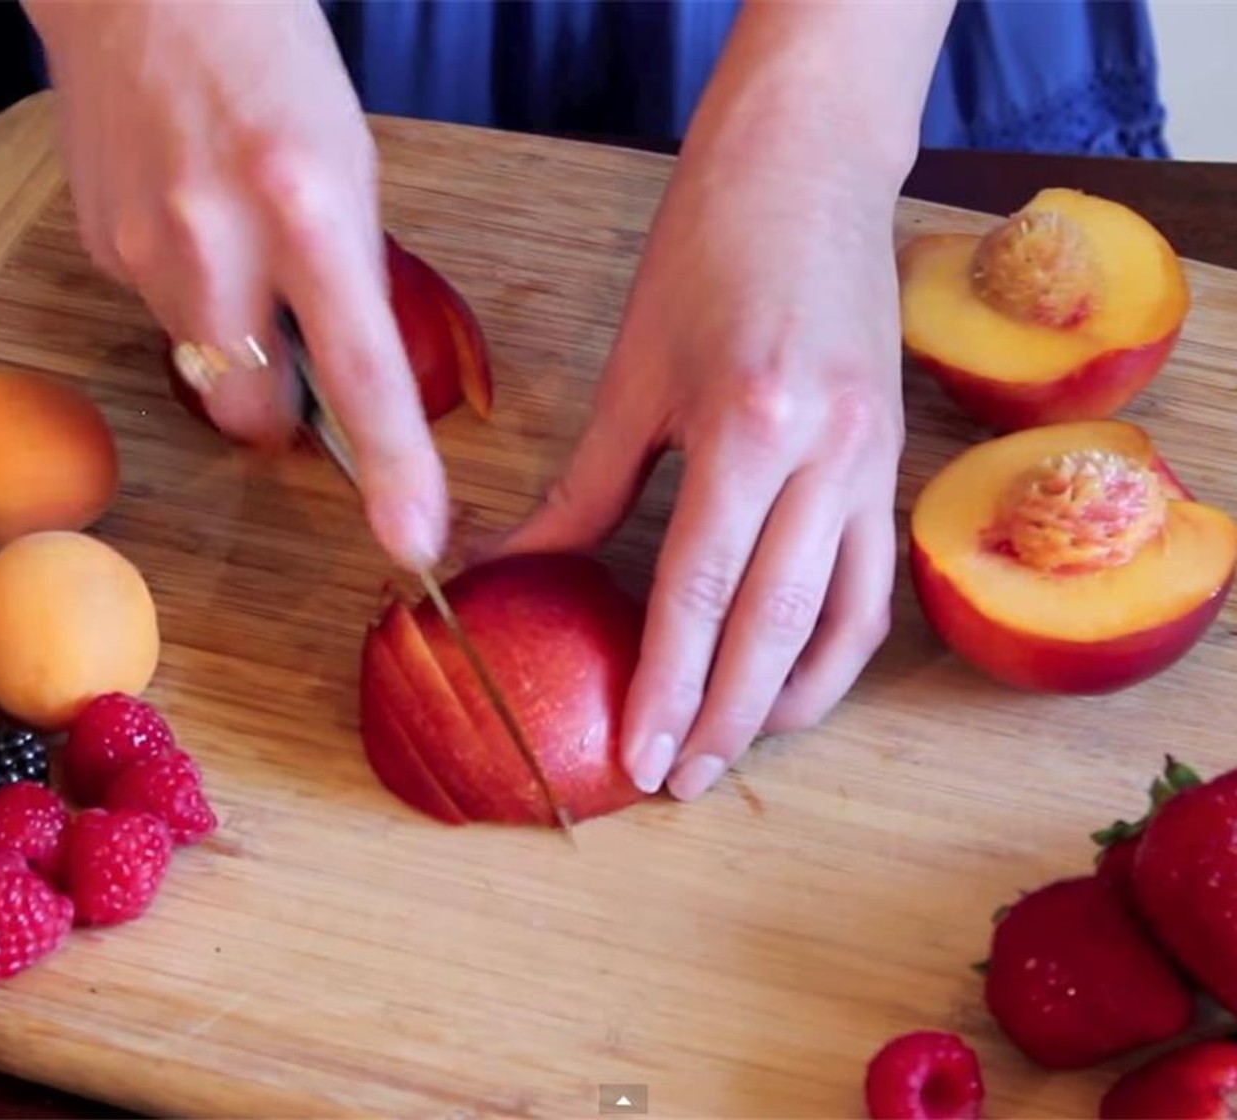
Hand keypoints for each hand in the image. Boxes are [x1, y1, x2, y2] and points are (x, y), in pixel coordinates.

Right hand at [24, 0, 447, 569]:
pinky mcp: (100, 249)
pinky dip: (186, 291)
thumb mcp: (349, 164)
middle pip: (252, 413)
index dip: (394, 466)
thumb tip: (343, 370)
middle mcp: (216, 242)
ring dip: (230, 337)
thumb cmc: (273, 62)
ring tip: (233, 239)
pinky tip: (189, 215)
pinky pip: (158, 315)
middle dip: (277, 407)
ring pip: (203, 367)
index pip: (360, 371)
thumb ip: (348, 275)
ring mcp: (144, 251)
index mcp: (307, 208)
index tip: (413, 540)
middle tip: (292, 340)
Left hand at [497, 115, 905, 800]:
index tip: (639, 757)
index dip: (666, 684)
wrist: (810, 169)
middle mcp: (827, 455)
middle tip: (684, 783)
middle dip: (725, 717)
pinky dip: (838, 646)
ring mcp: (874, 461)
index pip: (699, 590)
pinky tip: (795, 680)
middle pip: (775, 625)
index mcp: (748, 426)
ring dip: (792, 700)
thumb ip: (586, 488)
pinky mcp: (893, 461)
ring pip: (844, 619)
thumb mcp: (634, 373)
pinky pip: (874, 581)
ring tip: (739, 748)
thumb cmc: (707, 253)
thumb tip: (516, 568)